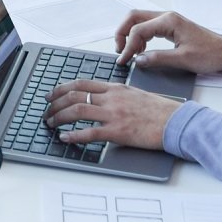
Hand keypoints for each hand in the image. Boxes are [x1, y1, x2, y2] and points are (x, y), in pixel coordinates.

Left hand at [41, 80, 182, 150]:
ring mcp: (114, 114)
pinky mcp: (118, 131)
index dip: (61, 88)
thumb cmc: (159, 110)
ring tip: (50, 124)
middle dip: (55, 103)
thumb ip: (116, 95)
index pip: (81, 83)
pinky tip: (65, 138)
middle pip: (74, 95)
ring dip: (59, 117)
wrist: (176, 121)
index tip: (50, 95)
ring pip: (77, 110)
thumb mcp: (135, 94)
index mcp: (115, 88)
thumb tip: (101, 97)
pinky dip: (74, 135)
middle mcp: (111, 98)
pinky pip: (90, 132)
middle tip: (46, 112)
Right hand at [111, 10, 221, 72]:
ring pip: (139, 20)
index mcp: (169, 21)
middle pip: (133, 17)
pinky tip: (142, 50)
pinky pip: (148, 26)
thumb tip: (138, 60)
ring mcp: (169, 20)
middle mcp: (167, 16)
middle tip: (120, 51)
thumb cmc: (210, 54)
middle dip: (122, 33)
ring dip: (130, 34)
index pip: (138, 30)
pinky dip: (140, 36)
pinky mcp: (171, 26)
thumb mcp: (182, 60)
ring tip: (131, 53)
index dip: (127, 46)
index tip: (124, 60)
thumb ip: (158, 59)